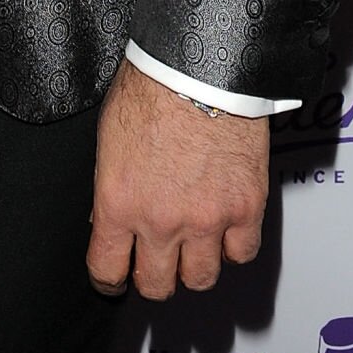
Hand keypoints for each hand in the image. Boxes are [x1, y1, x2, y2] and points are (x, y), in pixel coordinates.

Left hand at [87, 58, 267, 298]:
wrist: (197, 66)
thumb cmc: (150, 88)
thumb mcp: (108, 140)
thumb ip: (111, 188)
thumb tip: (108, 219)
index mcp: (118, 203)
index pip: (108, 269)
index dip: (109, 278)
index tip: (114, 277)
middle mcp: (161, 221)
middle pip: (157, 285)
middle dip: (153, 276)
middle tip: (155, 262)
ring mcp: (206, 220)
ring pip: (201, 278)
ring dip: (194, 265)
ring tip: (191, 245)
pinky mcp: (245, 209)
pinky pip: (241, 254)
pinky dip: (232, 247)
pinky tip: (224, 229)